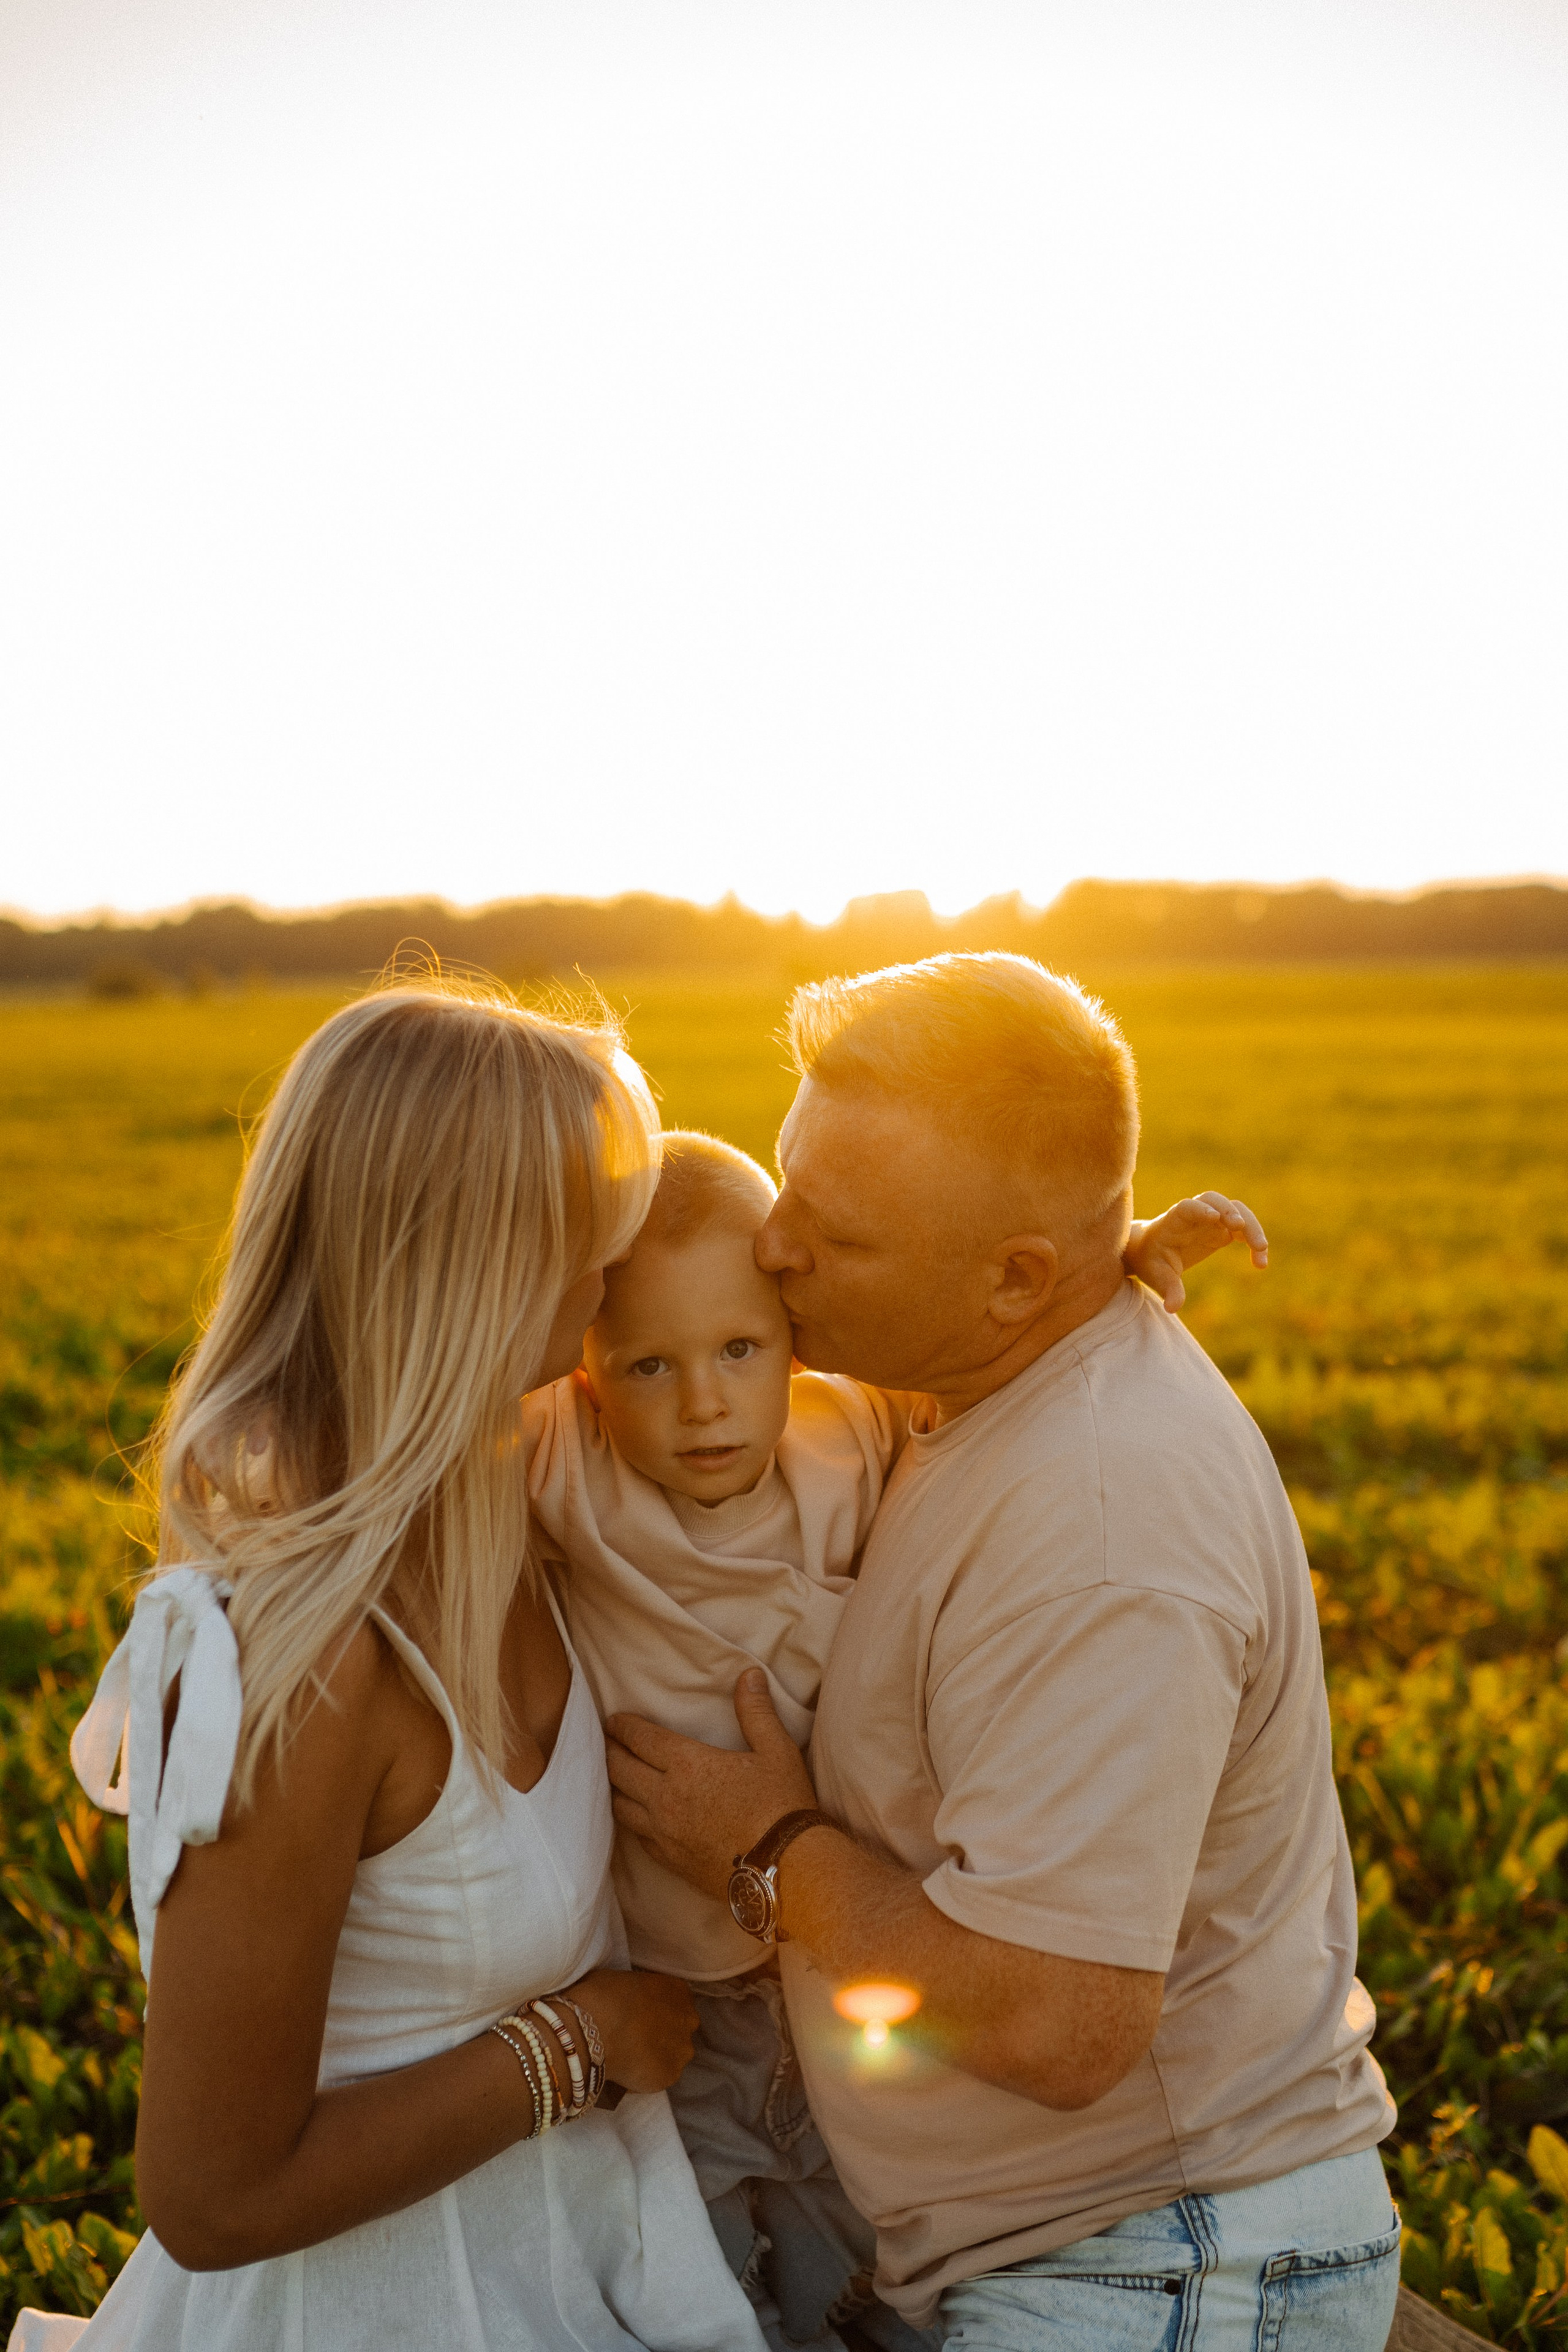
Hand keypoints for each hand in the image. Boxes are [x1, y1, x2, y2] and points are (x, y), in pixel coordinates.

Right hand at [560, 1966, 698, 2093]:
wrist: (595, 2032)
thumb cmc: (604, 1997)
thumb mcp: (626, 1979)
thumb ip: (640, 1991)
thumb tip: (632, 2001)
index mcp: (678, 1990)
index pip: (677, 2001)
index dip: (658, 2010)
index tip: (642, 2016)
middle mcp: (688, 2019)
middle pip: (680, 2028)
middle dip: (662, 2034)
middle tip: (636, 2038)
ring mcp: (682, 2050)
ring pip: (673, 2055)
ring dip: (657, 2056)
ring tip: (631, 2058)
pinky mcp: (670, 2076)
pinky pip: (659, 2076)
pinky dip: (646, 2076)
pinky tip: (627, 2071)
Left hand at [605, 1670, 817, 1900]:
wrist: (786, 1871)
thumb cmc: (782, 1805)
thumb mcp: (776, 1750)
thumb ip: (756, 1712)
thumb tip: (749, 1675)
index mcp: (688, 1764)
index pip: (641, 1739)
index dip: (623, 1727)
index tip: (612, 1720)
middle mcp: (666, 1797)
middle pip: (620, 1770)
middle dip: (609, 1751)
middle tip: (605, 1741)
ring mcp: (664, 1833)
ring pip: (620, 1806)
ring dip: (613, 1787)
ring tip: (613, 1777)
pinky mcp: (670, 1861)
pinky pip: (637, 1837)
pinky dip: (630, 1821)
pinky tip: (636, 1818)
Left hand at [1124, 1191, 1268, 1312]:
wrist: (1153, 1252)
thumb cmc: (1153, 1261)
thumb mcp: (1157, 1277)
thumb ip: (1168, 1290)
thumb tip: (1172, 1308)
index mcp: (1175, 1220)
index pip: (1188, 1207)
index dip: (1201, 1209)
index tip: (1214, 1217)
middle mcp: (1196, 1214)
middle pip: (1217, 1202)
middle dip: (1230, 1211)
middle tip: (1240, 1227)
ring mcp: (1212, 1220)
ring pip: (1236, 1211)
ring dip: (1251, 1226)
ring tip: (1261, 1250)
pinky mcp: (1223, 1230)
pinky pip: (1244, 1229)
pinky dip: (1254, 1241)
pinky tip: (1260, 1264)